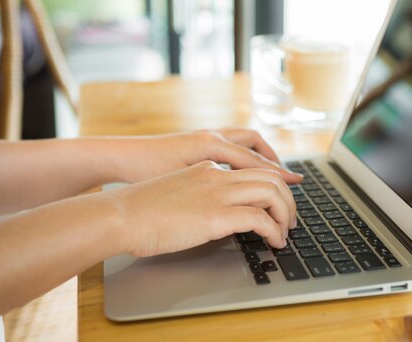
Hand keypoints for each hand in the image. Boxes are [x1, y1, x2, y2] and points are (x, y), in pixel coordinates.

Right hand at [109, 160, 296, 256]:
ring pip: (271, 192)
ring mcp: (218, 192)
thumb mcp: (176, 193)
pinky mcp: (216, 214)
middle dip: (287, 198)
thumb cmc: (140, 210)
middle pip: (269, 176)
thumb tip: (211, 213)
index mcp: (207, 169)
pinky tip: (274, 242)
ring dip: (286, 213)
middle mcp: (217, 175)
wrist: (121, 215)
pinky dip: (274, 230)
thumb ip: (197, 194)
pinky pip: (260, 218)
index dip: (273, 184)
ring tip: (286, 232)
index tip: (281, 199)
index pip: (252, 168)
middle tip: (290, 219)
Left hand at [115, 128, 302, 184]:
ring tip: (268, 171)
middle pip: (253, 141)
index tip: (294, 183)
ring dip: (258, 153)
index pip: (253, 159)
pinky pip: (228, 144)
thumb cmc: (145, 171)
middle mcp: (210, 136)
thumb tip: (243, 197)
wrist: (119, 157)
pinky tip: (240, 171)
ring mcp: (202, 136)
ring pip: (241, 140)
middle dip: (272, 158)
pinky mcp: (195, 142)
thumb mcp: (182, 181)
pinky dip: (241, 154)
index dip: (276, 174)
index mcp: (210, 144)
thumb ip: (214, 185)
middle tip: (286, 176)